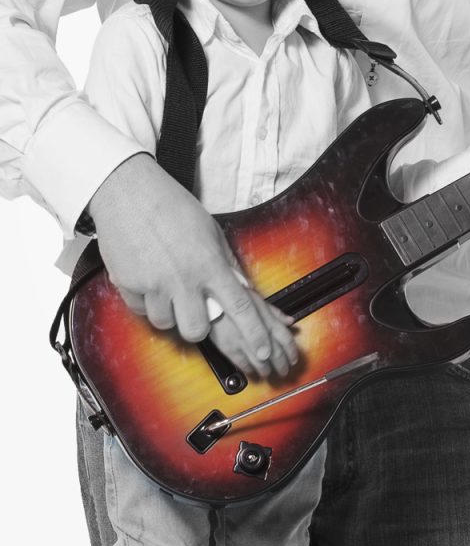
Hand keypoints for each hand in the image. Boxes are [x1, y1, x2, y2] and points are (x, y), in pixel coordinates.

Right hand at [88, 154, 297, 377]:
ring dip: (170, 312)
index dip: (255, 334)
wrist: (129, 192)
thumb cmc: (174, 210)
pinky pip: (141, 310)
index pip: (240, 308)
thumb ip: (225, 267)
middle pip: (197, 330)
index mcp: (210, 264)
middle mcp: (184, 278)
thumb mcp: (211, 235)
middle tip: (195, 312)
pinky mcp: (129, 285)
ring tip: (169, 286)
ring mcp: (155, 284)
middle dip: (198, 329)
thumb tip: (243, 291)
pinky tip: (149, 277)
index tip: (264, 352)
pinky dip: (146, 301)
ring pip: (166, 324)